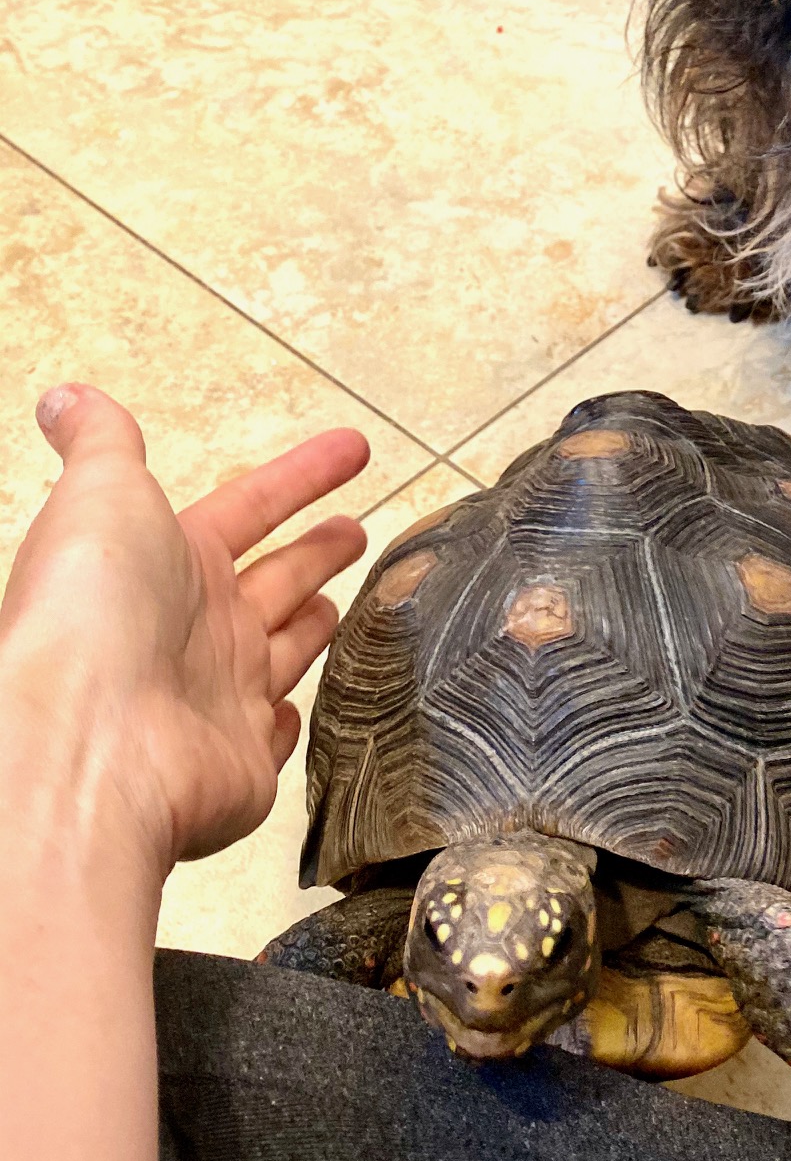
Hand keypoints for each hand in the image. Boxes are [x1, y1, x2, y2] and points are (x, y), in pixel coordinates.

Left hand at [0, 383, 368, 880]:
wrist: (90, 746)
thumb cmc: (93, 612)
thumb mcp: (101, 495)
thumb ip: (100, 442)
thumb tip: (64, 398)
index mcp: (169, 561)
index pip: (252, 504)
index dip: (305, 474)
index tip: (353, 447)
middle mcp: (191, 628)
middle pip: (274, 576)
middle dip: (317, 549)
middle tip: (356, 529)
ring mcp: (217, 696)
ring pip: (280, 648)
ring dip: (311, 622)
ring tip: (345, 601)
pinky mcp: (242, 762)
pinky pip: (272, 732)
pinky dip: (288, 715)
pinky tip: (299, 705)